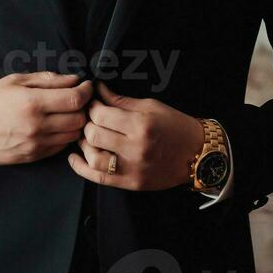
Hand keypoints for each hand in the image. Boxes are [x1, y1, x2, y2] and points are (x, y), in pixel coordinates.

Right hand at [0, 72, 91, 165]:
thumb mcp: (14, 81)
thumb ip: (46, 79)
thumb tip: (73, 79)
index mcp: (32, 103)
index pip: (75, 99)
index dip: (86, 91)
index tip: (86, 85)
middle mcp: (37, 126)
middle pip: (79, 119)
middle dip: (83, 107)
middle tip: (77, 99)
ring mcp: (36, 144)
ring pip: (73, 135)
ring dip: (75, 123)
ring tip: (67, 112)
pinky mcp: (33, 156)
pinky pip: (60, 147)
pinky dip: (64, 136)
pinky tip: (55, 125)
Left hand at [67, 81, 203, 190]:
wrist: (197, 154)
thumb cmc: (175, 126)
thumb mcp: (150, 106)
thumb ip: (120, 100)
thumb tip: (97, 89)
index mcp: (141, 125)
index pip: (101, 115)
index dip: (92, 106)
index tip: (93, 103)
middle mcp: (135, 149)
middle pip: (93, 135)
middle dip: (87, 124)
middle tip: (90, 118)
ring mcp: (133, 169)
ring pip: (92, 158)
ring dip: (84, 144)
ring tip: (87, 136)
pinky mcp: (131, 183)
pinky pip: (98, 178)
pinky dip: (81, 168)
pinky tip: (75, 157)